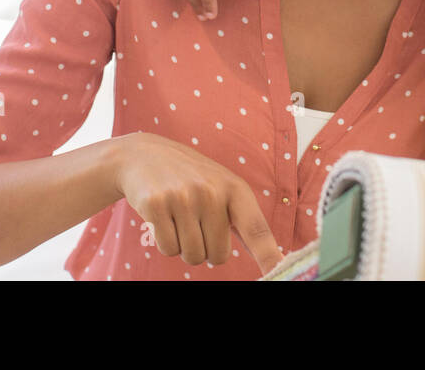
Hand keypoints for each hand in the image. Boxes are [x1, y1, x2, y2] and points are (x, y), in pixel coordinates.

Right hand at [112, 132, 283, 275]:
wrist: (144, 154)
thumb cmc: (190, 178)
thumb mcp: (222, 187)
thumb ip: (244, 220)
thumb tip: (273, 258)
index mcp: (234, 188)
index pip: (256, 229)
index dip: (269, 255)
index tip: (280, 270)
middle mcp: (211, 191)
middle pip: (218, 255)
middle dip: (206, 247)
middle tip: (194, 221)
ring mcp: (183, 197)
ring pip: (192, 255)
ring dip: (184, 246)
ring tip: (178, 216)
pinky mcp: (156, 204)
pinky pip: (168, 249)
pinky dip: (164, 242)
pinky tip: (161, 216)